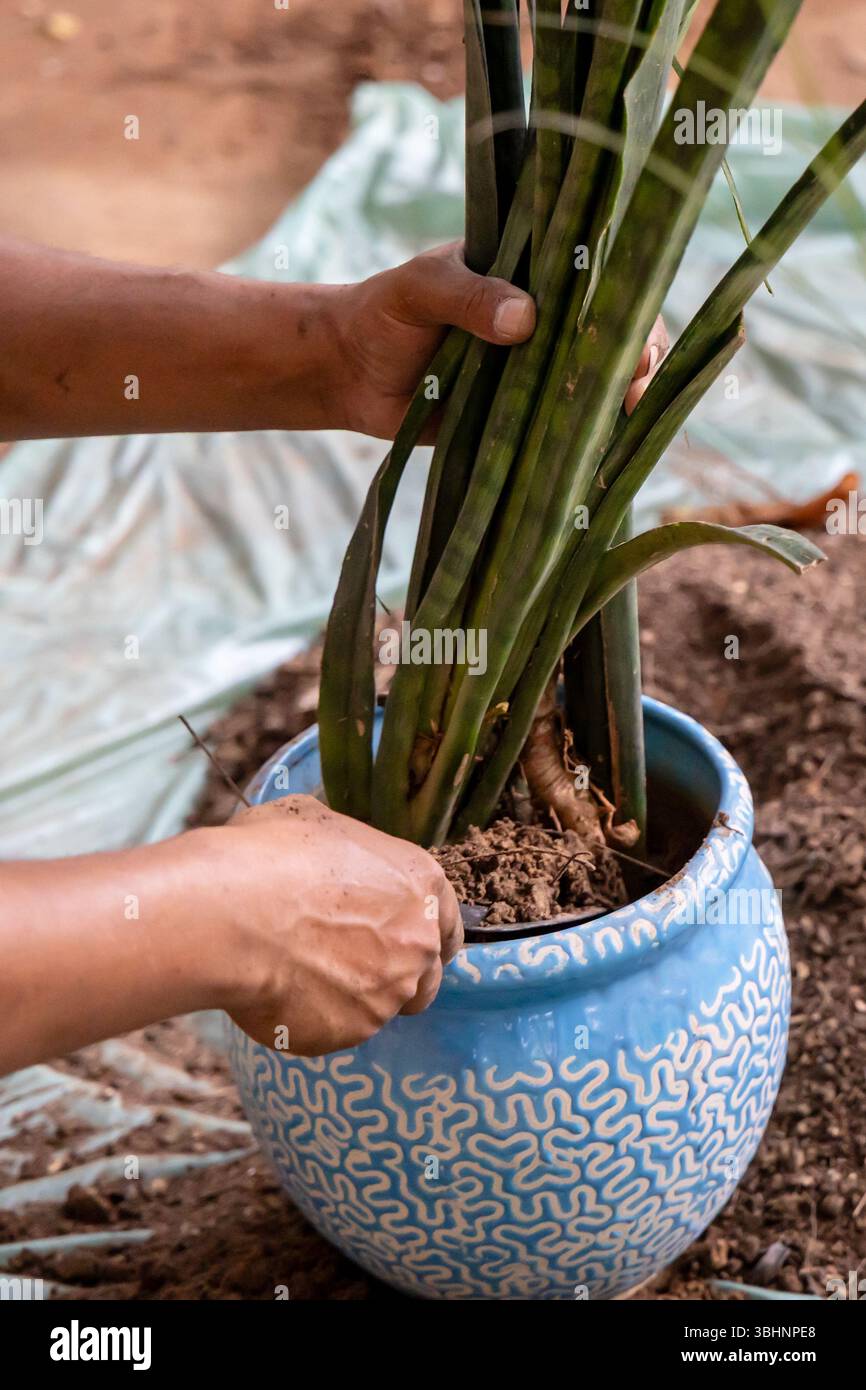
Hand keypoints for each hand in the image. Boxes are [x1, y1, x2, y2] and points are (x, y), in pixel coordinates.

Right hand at [219, 796, 461, 1055]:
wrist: (229, 915)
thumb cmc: (269, 855)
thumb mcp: (315, 821)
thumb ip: (345, 851)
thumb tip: (331, 853)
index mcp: (419, 883)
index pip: (450, 922)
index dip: (427, 932)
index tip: (405, 940)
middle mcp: (418, 943)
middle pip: (425, 975)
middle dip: (395, 973)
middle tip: (347, 962)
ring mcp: (388, 994)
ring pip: (381, 1007)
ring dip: (354, 997)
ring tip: (302, 974)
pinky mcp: (351, 1033)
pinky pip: (337, 1030)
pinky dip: (314, 1017)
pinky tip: (279, 991)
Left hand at [333, 242, 667, 437]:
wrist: (347, 374)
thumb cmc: (381, 314)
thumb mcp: (420, 289)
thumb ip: (468, 296)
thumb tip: (526, 318)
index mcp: (533, 273)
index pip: (601, 281)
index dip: (630, 307)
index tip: (635, 337)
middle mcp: (547, 321)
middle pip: (615, 337)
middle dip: (639, 361)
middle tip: (637, 388)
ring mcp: (538, 371)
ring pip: (598, 385)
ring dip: (620, 403)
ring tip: (627, 418)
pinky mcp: (522, 418)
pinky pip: (563, 428)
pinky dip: (586, 440)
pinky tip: (603, 452)